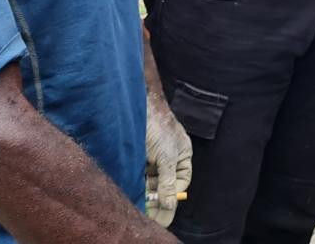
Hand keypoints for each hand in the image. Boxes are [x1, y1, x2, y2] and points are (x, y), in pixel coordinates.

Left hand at [145, 87, 191, 226]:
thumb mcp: (166, 157)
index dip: (172, 194)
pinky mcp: (138, 153)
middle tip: (147, 208)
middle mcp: (168, 155)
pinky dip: (136, 181)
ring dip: (145, 189)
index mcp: (182, 154)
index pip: (181, 181)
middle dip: (157, 194)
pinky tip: (131, 187)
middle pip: (165, 182)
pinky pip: (138, 172)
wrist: (136, 105)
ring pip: (150, 179)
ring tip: (138, 199)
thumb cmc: (158, 126)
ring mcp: (153, 154)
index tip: (162, 207)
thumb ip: (168, 182)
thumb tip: (170, 205)